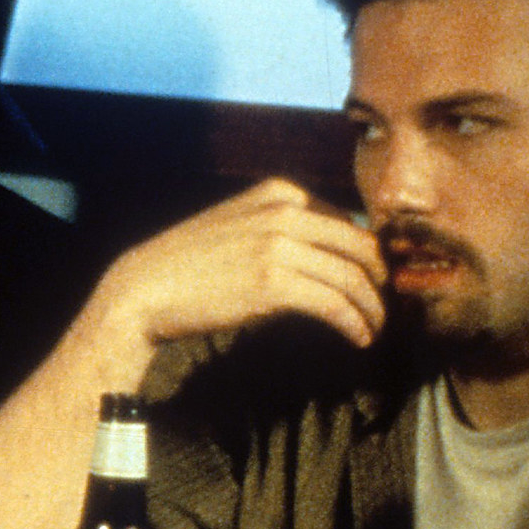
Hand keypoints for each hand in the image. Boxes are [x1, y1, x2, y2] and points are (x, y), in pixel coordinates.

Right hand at [90, 178, 387, 353]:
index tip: (372, 280)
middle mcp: (285, 211)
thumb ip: (281, 227)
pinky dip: (354, 322)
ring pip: (352, 277)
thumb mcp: (238, 224)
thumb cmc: (190, 264)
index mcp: (279, 191)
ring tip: (374, 328)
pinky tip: (358, 337)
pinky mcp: (275, 284)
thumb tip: (327, 257)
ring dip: (372, 308)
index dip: (366, 254)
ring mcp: (280, 245)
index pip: (347, 220)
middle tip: (384, 305)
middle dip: (379, 280)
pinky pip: (334, 304)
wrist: (145, 288)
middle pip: (360, 246)